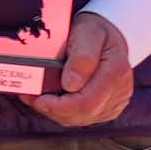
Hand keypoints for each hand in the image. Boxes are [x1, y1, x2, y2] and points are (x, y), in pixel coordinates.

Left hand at [31, 11, 136, 128]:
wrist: (109, 34)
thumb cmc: (96, 30)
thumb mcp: (88, 32)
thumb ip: (82, 57)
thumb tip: (70, 85)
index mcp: (116, 72)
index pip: (87, 102)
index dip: (59, 106)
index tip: (37, 98)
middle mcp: (120, 91)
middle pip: (83, 114)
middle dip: (53, 110)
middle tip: (30, 97)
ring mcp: (115, 101)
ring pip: (81, 119)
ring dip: (56, 112)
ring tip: (36, 97)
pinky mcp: (108, 106)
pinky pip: (84, 117)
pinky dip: (64, 112)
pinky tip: (51, 99)